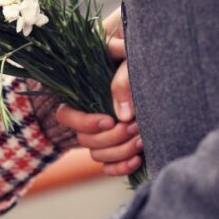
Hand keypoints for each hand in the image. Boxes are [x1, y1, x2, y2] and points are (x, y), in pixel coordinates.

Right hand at [56, 6, 142, 177]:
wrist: (151, 59)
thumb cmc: (131, 51)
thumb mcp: (125, 52)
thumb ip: (121, 68)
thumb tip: (123, 110)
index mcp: (80, 94)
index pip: (66, 117)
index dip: (85, 123)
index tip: (109, 120)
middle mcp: (87, 116)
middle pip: (85, 140)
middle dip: (111, 138)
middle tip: (135, 127)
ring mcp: (100, 134)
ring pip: (97, 155)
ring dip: (119, 151)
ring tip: (142, 139)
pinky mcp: (114, 146)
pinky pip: (108, 167)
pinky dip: (121, 167)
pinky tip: (139, 158)